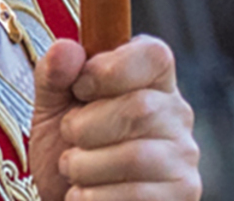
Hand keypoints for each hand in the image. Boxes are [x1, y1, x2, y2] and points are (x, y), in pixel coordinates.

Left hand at [28, 36, 200, 200]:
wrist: (70, 197)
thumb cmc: (65, 145)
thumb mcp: (50, 105)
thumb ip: (54, 73)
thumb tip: (66, 48)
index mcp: (149, 79)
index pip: (153, 54)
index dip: (110, 68)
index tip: (79, 88)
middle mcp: (175, 113)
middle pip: (140, 108)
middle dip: (85, 126)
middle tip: (69, 137)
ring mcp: (183, 156)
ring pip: (136, 156)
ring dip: (85, 166)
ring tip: (73, 169)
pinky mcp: (183, 195)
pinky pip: (136, 195)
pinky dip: (95, 197)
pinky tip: (85, 193)